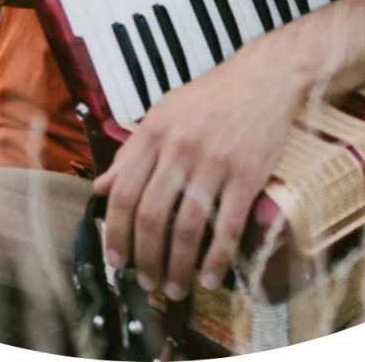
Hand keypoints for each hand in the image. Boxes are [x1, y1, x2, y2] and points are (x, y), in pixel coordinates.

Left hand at [92, 38, 304, 301]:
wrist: (264, 77)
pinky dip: (216, 259)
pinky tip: (210, 277)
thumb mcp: (163, 112)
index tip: (116, 260)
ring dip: (178, 267)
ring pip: (187, 227)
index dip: (115, 232)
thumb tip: (101, 187)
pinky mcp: (247, 174)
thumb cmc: (210, 97)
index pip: (123, 191)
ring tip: (174, 288)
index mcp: (154, 132)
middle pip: (152, 216)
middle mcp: (179, 147)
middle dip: (145, 259)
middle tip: (146, 283)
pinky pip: (227, 226)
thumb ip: (132, 150)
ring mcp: (214, 162)